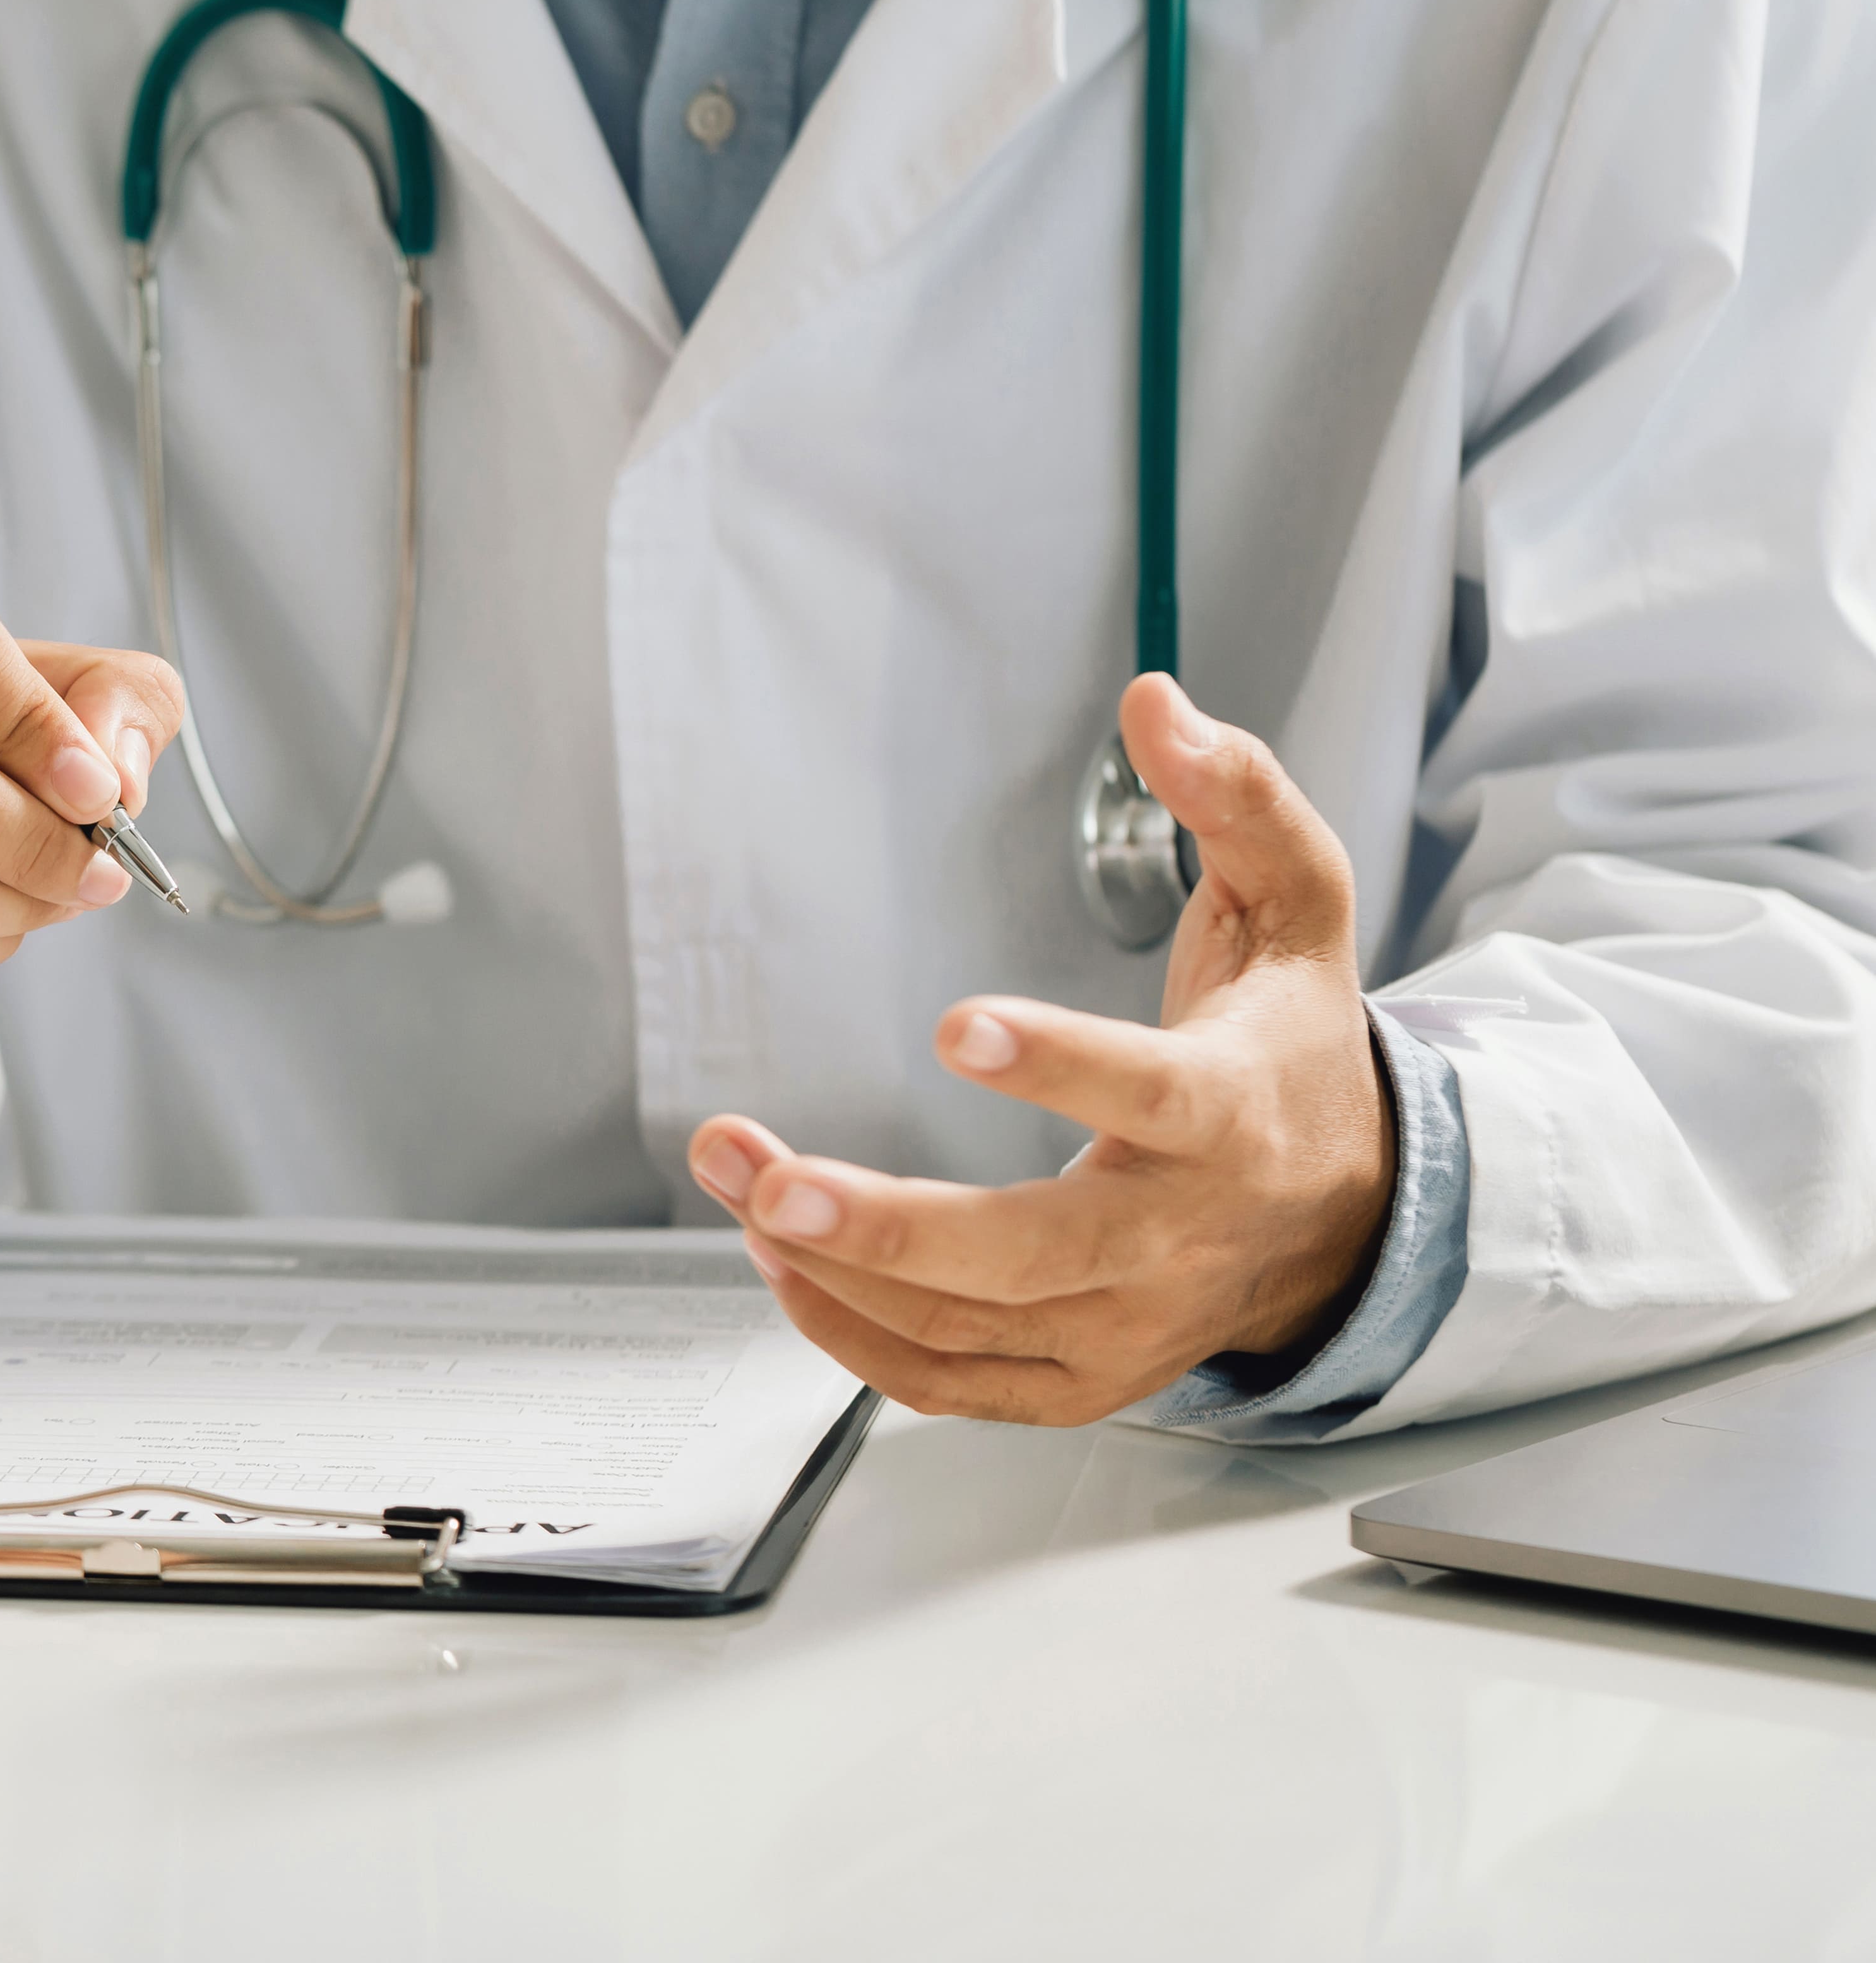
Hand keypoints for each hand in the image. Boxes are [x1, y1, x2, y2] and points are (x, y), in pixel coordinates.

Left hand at [688, 674, 1394, 1424]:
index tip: (956, 1022)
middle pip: (1030, 1254)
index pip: (1152, 1095)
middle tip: (769, 1176)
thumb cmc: (1294, 1055)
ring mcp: (1128, 1325)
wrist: (1348, 1219)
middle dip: (887, 1225)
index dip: (1058, 1065)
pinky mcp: (1083, 1378)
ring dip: (833, 1266)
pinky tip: (782, 1264)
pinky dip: (855, 1338)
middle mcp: (1177, 1237)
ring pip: (966, 1326)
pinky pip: (952, 1383)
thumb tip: (1157, 702)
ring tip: (738, 1179)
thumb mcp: (1296, 907)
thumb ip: (1236, 799)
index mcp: (1233, 1116)